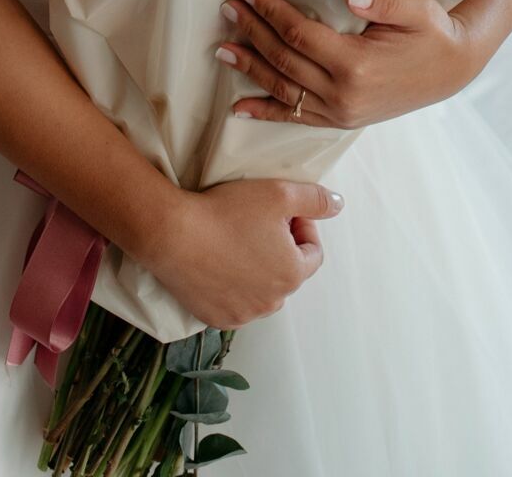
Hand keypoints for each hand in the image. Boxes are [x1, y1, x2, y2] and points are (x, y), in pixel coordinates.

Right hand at [151, 177, 343, 330]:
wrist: (173, 235)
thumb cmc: (228, 211)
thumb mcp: (279, 193)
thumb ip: (315, 199)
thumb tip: (338, 205)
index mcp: (292, 274)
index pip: (313, 252)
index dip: (302, 227)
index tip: (282, 212)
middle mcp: (272, 302)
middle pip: (287, 272)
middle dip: (280, 248)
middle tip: (257, 222)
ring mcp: (243, 315)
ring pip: (262, 290)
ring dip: (257, 269)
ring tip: (236, 242)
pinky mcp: (216, 319)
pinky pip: (235, 303)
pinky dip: (233, 286)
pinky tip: (218, 261)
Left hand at [215, 0, 484, 129]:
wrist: (453, 70)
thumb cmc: (435, 33)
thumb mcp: (418, 10)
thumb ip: (384, 1)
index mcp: (357, 64)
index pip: (300, 34)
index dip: (271, 11)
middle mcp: (343, 94)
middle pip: (285, 61)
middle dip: (253, 32)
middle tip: (228, 8)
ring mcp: (341, 111)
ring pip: (284, 90)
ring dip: (251, 68)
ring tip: (222, 48)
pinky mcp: (342, 119)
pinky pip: (297, 117)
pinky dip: (266, 112)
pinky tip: (240, 108)